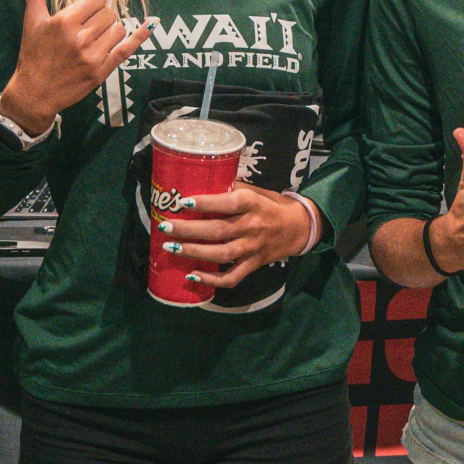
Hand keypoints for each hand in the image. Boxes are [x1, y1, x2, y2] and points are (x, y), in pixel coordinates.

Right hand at [0, 0, 150, 133]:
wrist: (35, 92)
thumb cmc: (33, 54)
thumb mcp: (31, 20)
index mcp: (65, 22)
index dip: (92, 1)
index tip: (84, 9)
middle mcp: (81, 38)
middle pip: (108, 13)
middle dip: (99, 16)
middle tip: (86, 26)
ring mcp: (94, 56)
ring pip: (118, 28)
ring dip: (110, 29)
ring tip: (95, 37)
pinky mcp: (103, 71)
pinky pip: (128, 49)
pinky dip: (141, 36)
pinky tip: (151, 23)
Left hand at [158, 186, 314, 288]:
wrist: (298, 227)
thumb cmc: (271, 205)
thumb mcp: (256, 190)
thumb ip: (233, 189)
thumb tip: (203, 182)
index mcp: (252, 203)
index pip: (227, 203)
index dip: (205, 203)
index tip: (182, 202)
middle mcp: (252, 226)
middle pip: (217, 230)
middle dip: (188, 230)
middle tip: (165, 227)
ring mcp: (252, 248)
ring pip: (220, 254)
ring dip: (194, 252)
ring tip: (171, 248)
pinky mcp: (253, 265)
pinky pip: (231, 277)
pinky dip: (211, 280)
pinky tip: (192, 276)